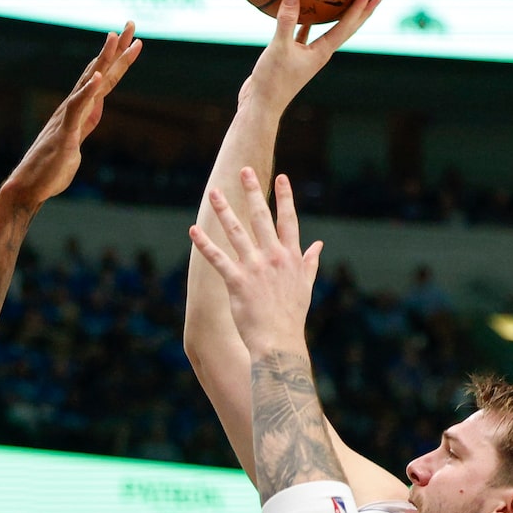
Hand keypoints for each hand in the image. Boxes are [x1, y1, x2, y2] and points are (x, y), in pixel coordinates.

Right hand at [4, 22, 142, 207]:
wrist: (29, 186)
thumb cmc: (51, 168)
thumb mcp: (78, 140)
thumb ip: (86, 122)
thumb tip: (96, 109)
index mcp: (82, 110)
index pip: (105, 79)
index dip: (119, 60)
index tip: (133, 41)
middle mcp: (74, 107)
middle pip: (99, 72)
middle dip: (116, 49)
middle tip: (131, 24)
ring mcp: (68, 118)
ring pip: (88, 84)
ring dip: (102, 60)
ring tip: (114, 37)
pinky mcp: (64, 134)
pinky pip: (76, 110)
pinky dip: (87, 93)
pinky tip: (98, 78)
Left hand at [189, 170, 319, 357]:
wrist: (279, 342)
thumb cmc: (291, 316)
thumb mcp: (305, 286)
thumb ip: (310, 262)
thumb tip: (319, 245)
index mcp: (291, 257)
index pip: (288, 220)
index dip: (285, 198)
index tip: (282, 177)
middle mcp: (274, 257)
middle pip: (262, 217)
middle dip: (252, 192)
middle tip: (244, 171)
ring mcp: (255, 268)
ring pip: (237, 232)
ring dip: (224, 211)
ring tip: (214, 193)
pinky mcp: (237, 282)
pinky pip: (218, 258)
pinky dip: (205, 244)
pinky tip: (193, 231)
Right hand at [241, 0, 380, 115]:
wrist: (260, 106)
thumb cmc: (272, 82)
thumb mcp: (279, 49)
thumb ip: (287, 22)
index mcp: (321, 53)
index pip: (345, 27)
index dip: (358, 9)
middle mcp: (319, 54)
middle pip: (346, 29)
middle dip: (361, 12)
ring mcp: (307, 56)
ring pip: (328, 29)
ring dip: (339, 15)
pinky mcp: (293, 56)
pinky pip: (306, 33)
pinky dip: (308, 21)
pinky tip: (306, 10)